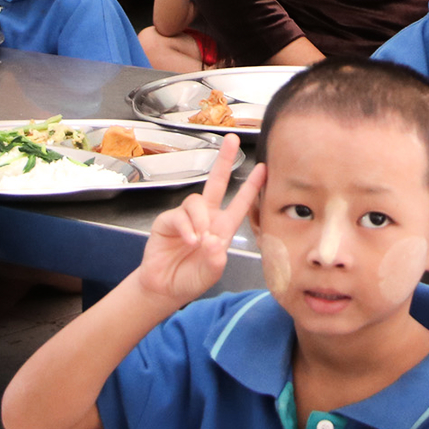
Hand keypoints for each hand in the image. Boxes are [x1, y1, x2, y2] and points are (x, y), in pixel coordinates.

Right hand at [137, 135, 266, 304]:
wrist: (164, 288)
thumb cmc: (190, 279)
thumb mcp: (210, 273)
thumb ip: (214, 260)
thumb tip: (212, 241)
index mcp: (222, 228)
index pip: (240, 203)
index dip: (252, 186)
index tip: (263, 168)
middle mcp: (206, 218)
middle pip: (217, 182)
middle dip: (224, 160)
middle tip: (231, 140)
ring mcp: (186, 218)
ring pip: (196, 201)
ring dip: (199, 220)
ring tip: (198, 240)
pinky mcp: (168, 221)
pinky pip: (178, 215)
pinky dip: (185, 228)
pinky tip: (188, 241)